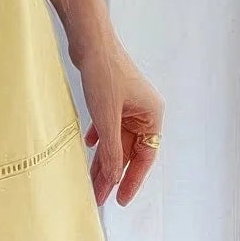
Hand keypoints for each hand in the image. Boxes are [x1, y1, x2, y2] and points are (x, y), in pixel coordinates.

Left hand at [79, 46, 163, 208]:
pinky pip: (108, 125)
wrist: (91, 41)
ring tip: (90, 181)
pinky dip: (99, 137)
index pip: (146, 156)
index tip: (120, 199)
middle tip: (98, 196)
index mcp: (152, 115)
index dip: (132, 180)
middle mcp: (143, 112)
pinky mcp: (112, 98)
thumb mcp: (108, 117)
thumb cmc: (105, 73)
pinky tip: (88, 145)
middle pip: (129, 151)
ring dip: (103, 159)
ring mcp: (127, 105)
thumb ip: (112, 150)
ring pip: (116, 140)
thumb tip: (113, 177)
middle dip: (113, 173)